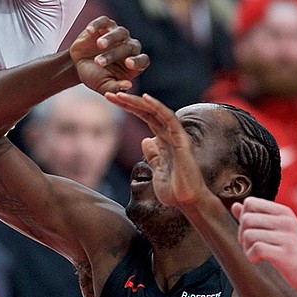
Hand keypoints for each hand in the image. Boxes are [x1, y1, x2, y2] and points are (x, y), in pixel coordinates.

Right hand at [70, 17, 148, 95]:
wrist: (78, 65)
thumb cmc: (94, 77)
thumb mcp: (103, 86)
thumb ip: (114, 88)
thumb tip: (127, 85)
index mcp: (133, 64)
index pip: (143, 60)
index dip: (138, 61)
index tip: (128, 63)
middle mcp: (128, 46)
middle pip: (129, 46)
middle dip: (114, 54)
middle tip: (99, 62)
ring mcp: (117, 34)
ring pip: (120, 32)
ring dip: (110, 38)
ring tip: (99, 44)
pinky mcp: (104, 25)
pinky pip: (104, 21)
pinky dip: (97, 24)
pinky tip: (90, 31)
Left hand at [107, 91, 206, 209]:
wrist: (188, 203)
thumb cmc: (174, 191)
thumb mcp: (157, 171)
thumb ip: (153, 156)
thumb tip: (146, 140)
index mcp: (164, 141)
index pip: (145, 118)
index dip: (128, 108)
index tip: (110, 99)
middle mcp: (170, 135)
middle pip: (147, 112)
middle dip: (128, 102)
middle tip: (108, 93)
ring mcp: (176, 136)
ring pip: (155, 111)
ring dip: (136, 101)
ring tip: (119, 94)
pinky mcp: (182, 140)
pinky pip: (169, 119)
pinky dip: (157, 107)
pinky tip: (145, 98)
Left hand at [234, 197, 296, 296]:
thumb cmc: (296, 252)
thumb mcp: (279, 229)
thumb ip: (257, 217)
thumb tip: (235, 206)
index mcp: (284, 212)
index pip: (250, 202)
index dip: (244, 217)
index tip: (252, 231)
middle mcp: (286, 221)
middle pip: (246, 218)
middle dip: (242, 234)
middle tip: (252, 245)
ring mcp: (287, 237)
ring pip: (249, 234)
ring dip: (246, 247)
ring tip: (257, 254)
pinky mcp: (285, 254)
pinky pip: (256, 248)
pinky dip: (252, 256)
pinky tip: (260, 260)